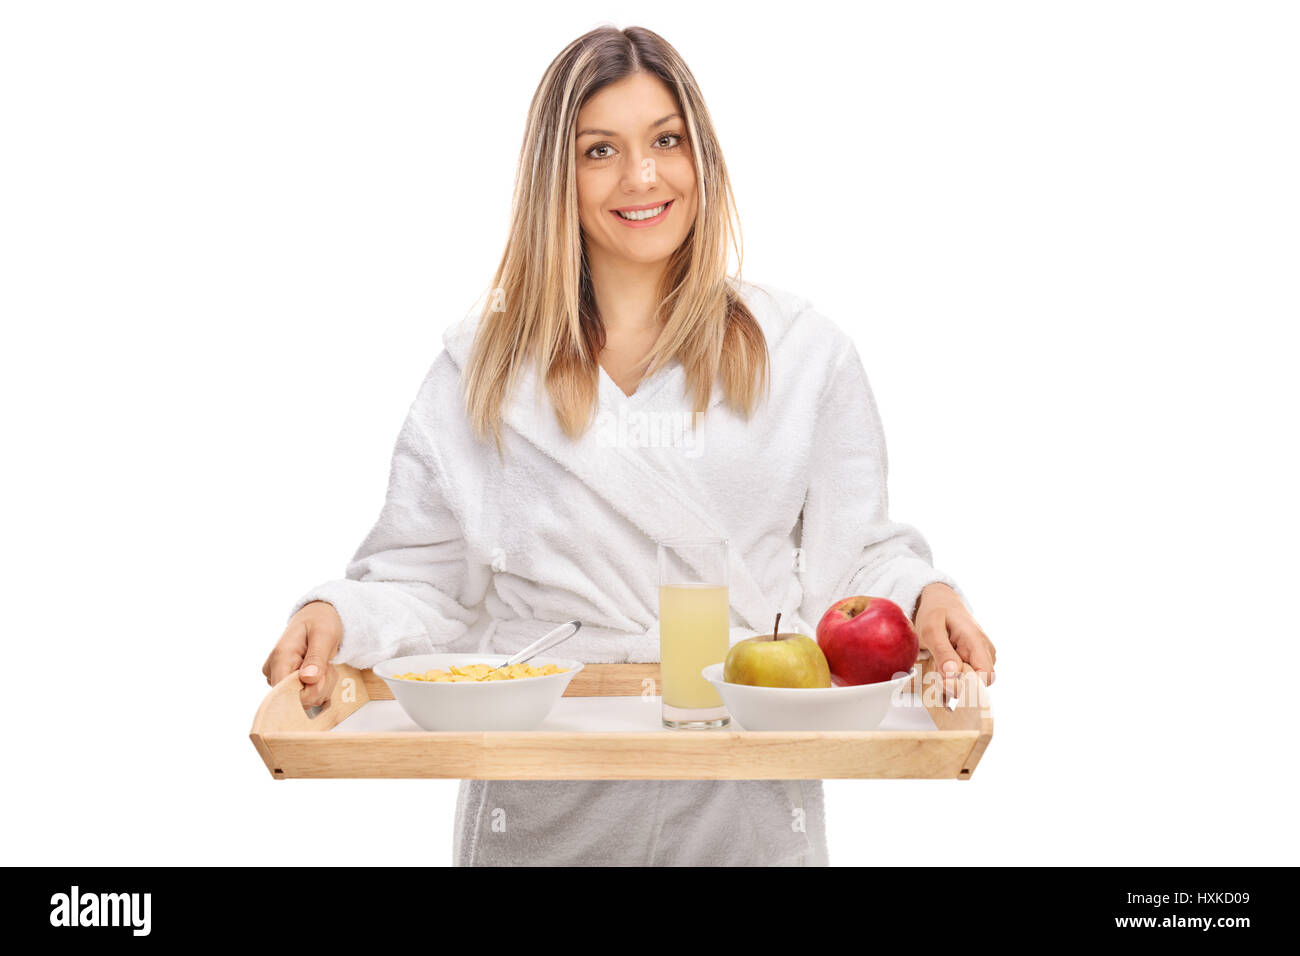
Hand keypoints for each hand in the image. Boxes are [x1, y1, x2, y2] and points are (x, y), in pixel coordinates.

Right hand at [262, 600, 342, 707]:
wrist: (318, 616)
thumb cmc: (320, 621)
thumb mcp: (324, 635)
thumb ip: (316, 657)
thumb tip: (308, 679)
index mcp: (280, 657)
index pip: (286, 692)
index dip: (309, 691)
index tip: (324, 674)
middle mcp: (273, 670)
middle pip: (297, 699)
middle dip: (320, 686)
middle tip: (328, 666)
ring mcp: (278, 678)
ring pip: (304, 699)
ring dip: (322, 686)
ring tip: (325, 665)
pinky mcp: (286, 683)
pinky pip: (305, 696)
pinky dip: (320, 687)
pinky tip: (322, 672)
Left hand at [913, 582, 995, 703]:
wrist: (941, 601)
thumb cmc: (936, 612)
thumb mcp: (931, 629)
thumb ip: (942, 651)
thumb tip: (952, 674)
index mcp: (977, 641)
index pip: (985, 676)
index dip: (967, 685)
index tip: (945, 681)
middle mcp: (985, 651)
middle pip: (978, 683)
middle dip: (955, 684)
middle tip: (935, 670)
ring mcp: (981, 657)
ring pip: (971, 682)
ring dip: (952, 681)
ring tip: (937, 663)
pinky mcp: (975, 661)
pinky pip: (966, 678)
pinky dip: (952, 678)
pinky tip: (941, 667)